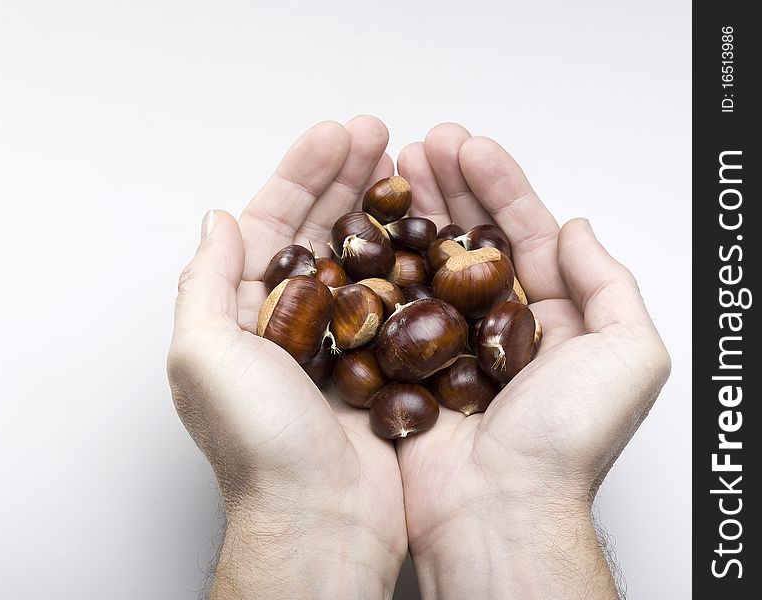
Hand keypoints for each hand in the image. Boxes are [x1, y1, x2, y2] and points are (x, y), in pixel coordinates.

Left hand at [168, 117, 406, 598]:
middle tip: (377, 135)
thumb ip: (206, 281)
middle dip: (344, 178)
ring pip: (359, 255)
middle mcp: (286, 321)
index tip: (337, 136)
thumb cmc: (258, 445)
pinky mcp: (378, 362)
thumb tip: (215, 220)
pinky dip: (407, 259)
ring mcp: (336, 340)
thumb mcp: (205, 353)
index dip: (301, 175)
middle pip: (318, 230)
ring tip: (403, 166)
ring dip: (378, 208)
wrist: (321, 516)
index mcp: (241, 312)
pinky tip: (424, 230)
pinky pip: (394, 296)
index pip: (271, 223)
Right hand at [395, 124, 670, 598]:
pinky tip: (370, 232)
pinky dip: (382, 265)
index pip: (524, 233)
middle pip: (472, 238)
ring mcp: (450, 342)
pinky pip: (394, 304)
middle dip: (450, 186)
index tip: (469, 147)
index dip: (499, 185)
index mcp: (552, 318)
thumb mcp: (627, 354)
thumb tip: (576, 228)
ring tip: (393, 171)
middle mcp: (499, 325)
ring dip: (413, 214)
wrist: (497, 506)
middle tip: (423, 145)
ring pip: (429, 262)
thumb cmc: (565, 440)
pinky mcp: (409, 364)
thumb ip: (609, 284)